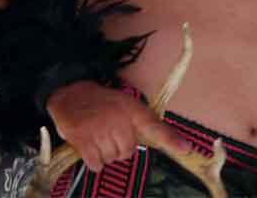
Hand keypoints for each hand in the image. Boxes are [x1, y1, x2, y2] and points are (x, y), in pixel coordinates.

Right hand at [46, 81, 195, 171]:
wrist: (70, 93)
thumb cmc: (101, 102)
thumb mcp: (125, 104)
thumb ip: (138, 123)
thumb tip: (148, 145)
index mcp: (133, 109)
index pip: (155, 126)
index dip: (171, 139)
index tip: (186, 148)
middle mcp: (119, 119)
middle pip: (127, 152)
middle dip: (118, 148)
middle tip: (108, 133)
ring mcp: (101, 129)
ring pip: (111, 159)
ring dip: (104, 154)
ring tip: (97, 136)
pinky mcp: (84, 140)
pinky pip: (96, 164)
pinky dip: (93, 161)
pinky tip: (88, 146)